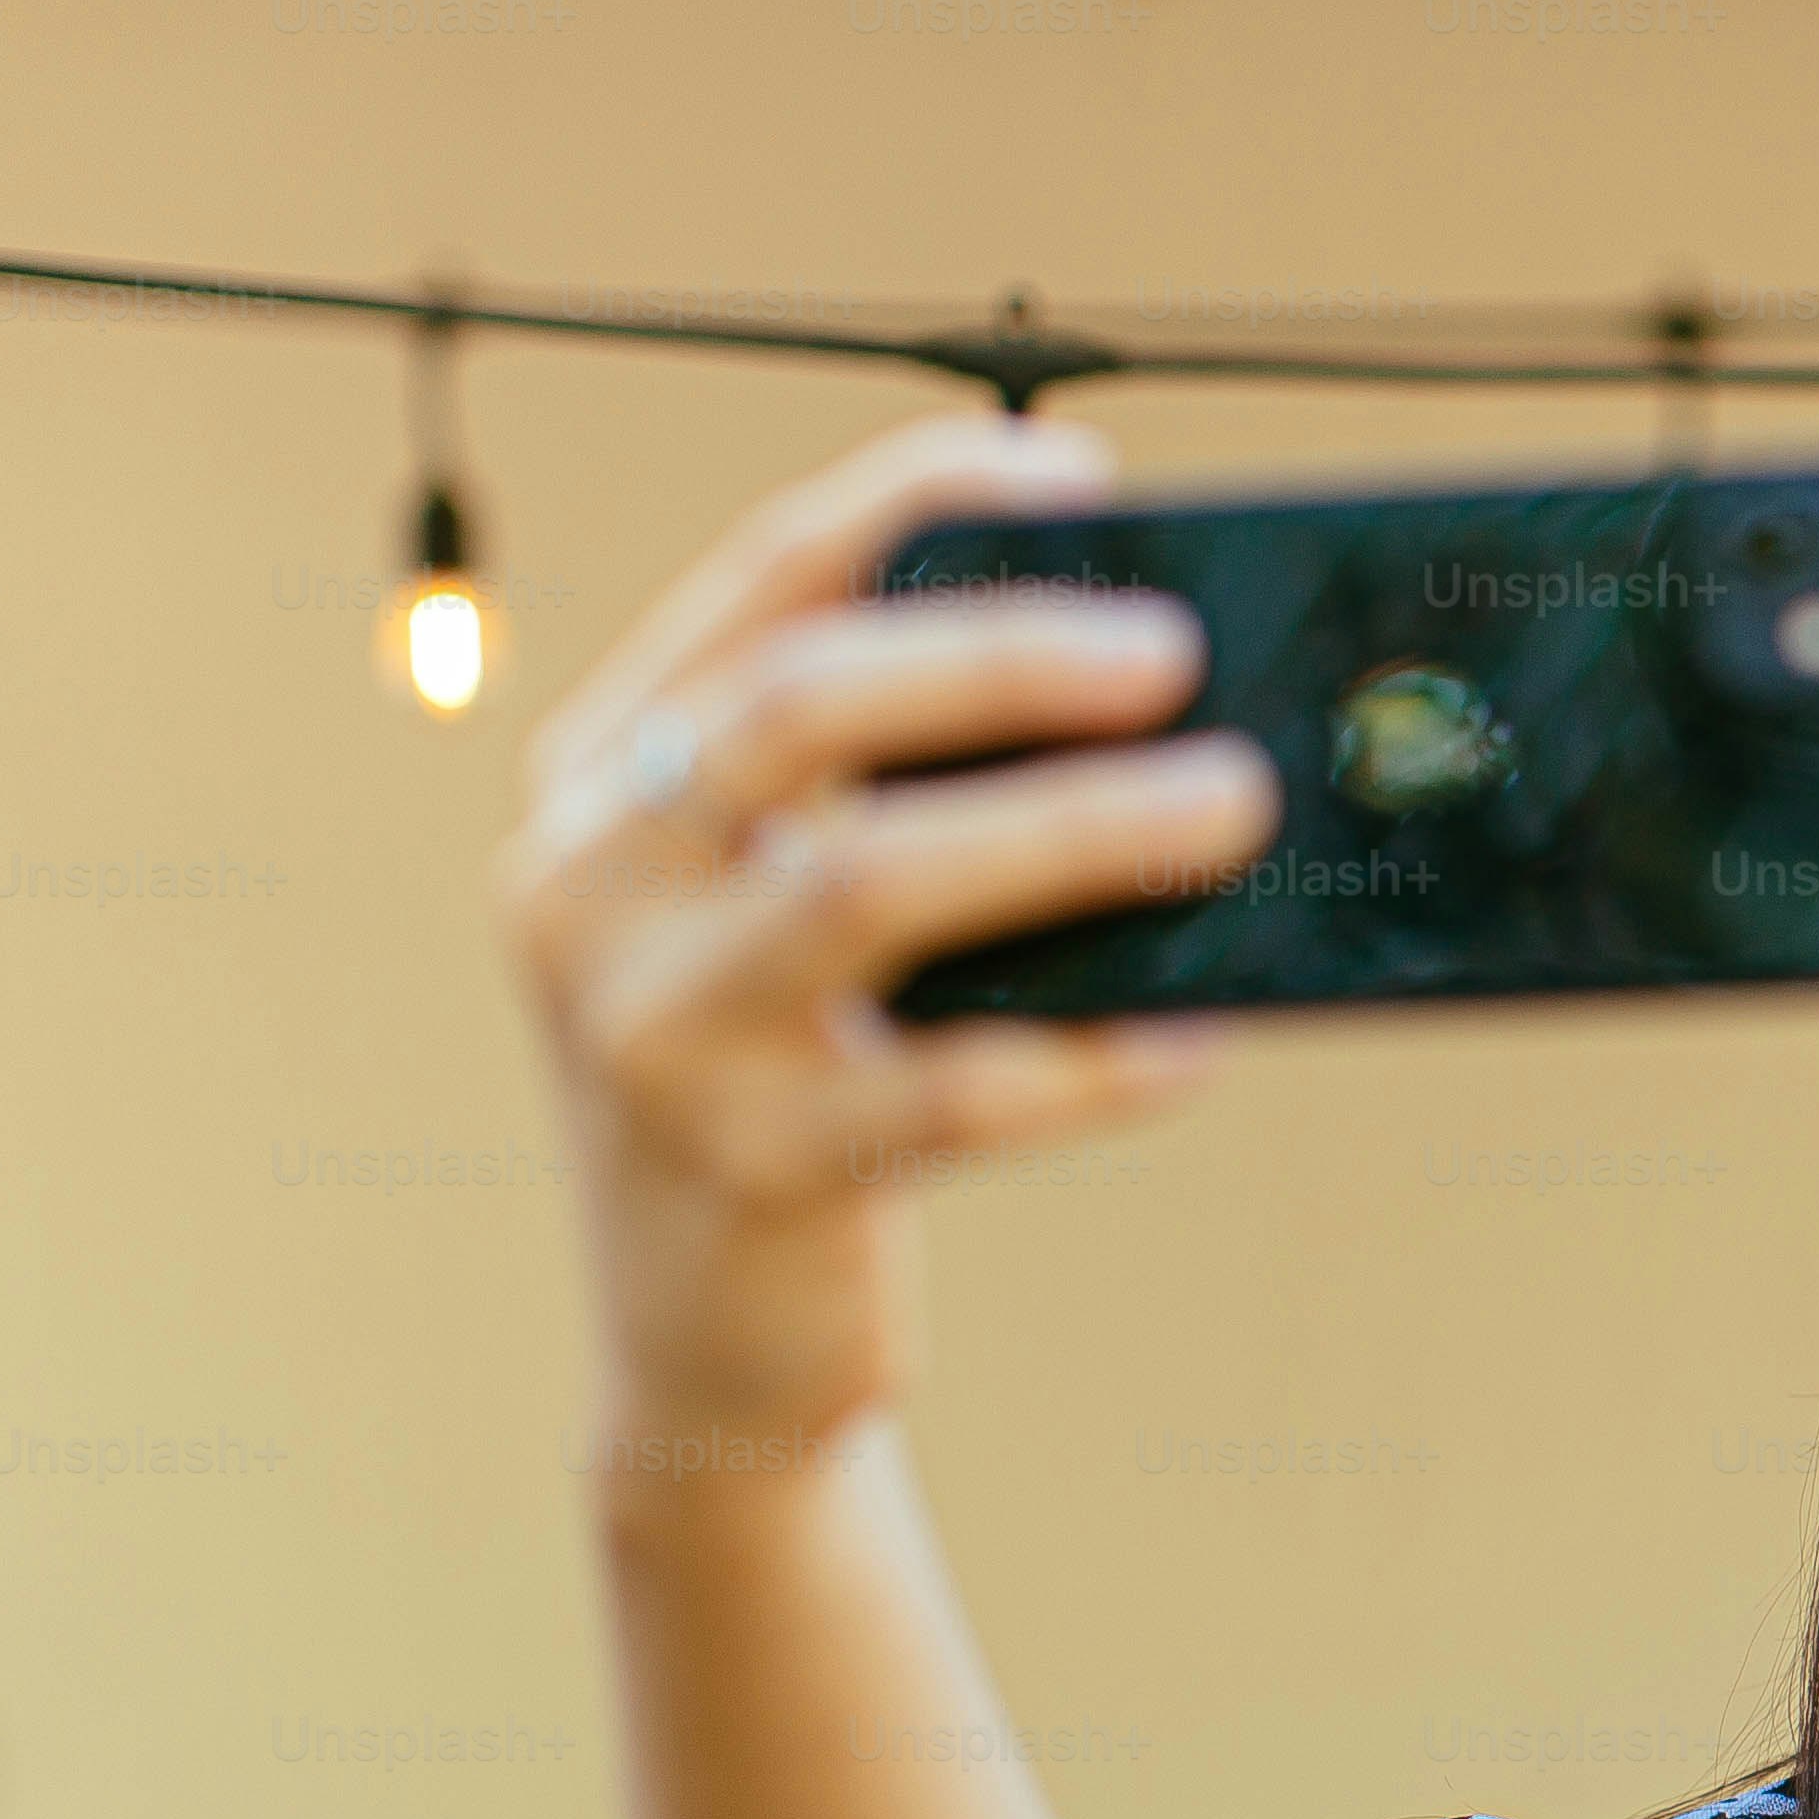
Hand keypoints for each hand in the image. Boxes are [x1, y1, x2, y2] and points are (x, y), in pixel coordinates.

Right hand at [498, 413, 1281, 1461]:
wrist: (708, 1346)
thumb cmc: (796, 1081)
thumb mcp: (792, 913)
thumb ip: (895, 798)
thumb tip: (1143, 691)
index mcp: (603, 778)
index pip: (760, 583)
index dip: (912, 499)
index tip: (1076, 473)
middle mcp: (588, 881)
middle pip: (799, 709)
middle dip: (1001, 657)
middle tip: (1178, 653)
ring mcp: (649, 1029)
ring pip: (870, 882)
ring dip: (1072, 828)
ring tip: (1230, 806)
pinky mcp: (746, 1170)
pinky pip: (953, 1089)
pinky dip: (1097, 1055)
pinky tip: (1202, 1038)